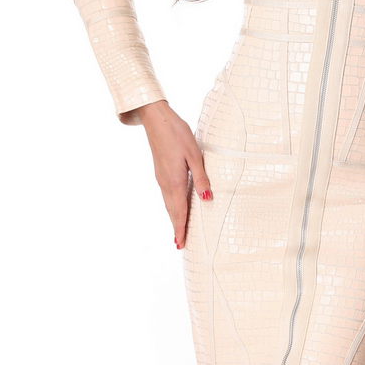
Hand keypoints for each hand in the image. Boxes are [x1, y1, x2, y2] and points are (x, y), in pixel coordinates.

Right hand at [135, 100, 211, 249]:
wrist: (157, 119)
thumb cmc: (177, 134)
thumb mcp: (194, 154)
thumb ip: (201, 177)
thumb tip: (207, 199)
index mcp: (174, 180)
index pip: (179, 210)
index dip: (180, 227)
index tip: (180, 244)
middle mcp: (165, 182)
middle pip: (171, 210)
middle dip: (176, 226)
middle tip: (180, 243)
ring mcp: (160, 177)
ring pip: (167, 202)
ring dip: (173, 216)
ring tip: (178, 229)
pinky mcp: (160, 171)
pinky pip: (166, 193)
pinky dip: (171, 205)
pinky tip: (175, 205)